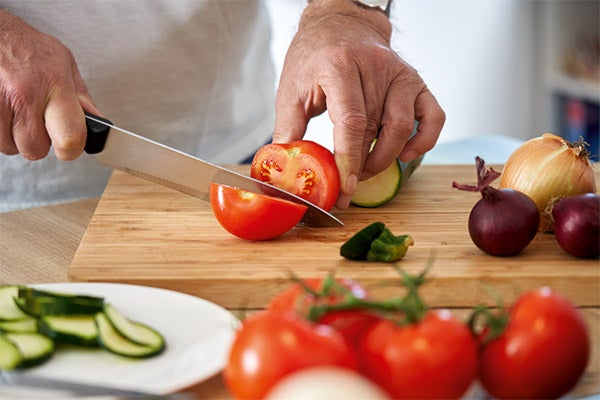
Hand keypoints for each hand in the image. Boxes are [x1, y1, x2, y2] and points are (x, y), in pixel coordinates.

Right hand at [0, 10, 98, 160]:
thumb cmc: (27, 47)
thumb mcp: (64, 64)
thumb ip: (81, 98)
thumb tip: (98, 123)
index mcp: (54, 85)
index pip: (70, 137)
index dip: (71, 149)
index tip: (70, 148)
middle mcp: (24, 95)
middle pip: (35, 149)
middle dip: (37, 141)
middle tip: (37, 121)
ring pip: (10, 146)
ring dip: (14, 136)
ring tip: (18, 111)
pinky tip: (5, 110)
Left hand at [273, 0, 444, 208]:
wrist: (340, 25)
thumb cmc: (314, 58)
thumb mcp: (291, 89)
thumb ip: (288, 128)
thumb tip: (286, 166)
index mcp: (340, 66)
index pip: (351, 121)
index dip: (349, 159)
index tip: (345, 187)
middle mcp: (376, 67)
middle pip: (376, 129)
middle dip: (363, 165)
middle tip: (348, 184)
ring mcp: (400, 74)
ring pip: (404, 126)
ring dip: (386, 157)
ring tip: (366, 169)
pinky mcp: (415, 82)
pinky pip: (434, 116)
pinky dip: (424, 141)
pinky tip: (403, 154)